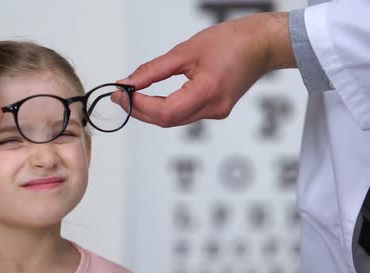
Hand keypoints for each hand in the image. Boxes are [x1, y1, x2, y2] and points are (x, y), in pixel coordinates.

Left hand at [115, 12, 295, 127]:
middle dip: (139, 110)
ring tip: (131, 96)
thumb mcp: (186, 51)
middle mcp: (214, 108)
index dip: (139, 106)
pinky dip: (164, 109)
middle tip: (120, 96)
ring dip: (150, 111)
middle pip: (167, 120)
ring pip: (174, 120)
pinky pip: (184, 115)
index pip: (165, 112)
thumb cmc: (232, 41)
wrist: (262, 44)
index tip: (121, 94)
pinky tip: (151, 99)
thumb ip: (154, 70)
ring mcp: (216, 112)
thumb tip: (129, 82)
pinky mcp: (215, 110)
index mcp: (208, 91)